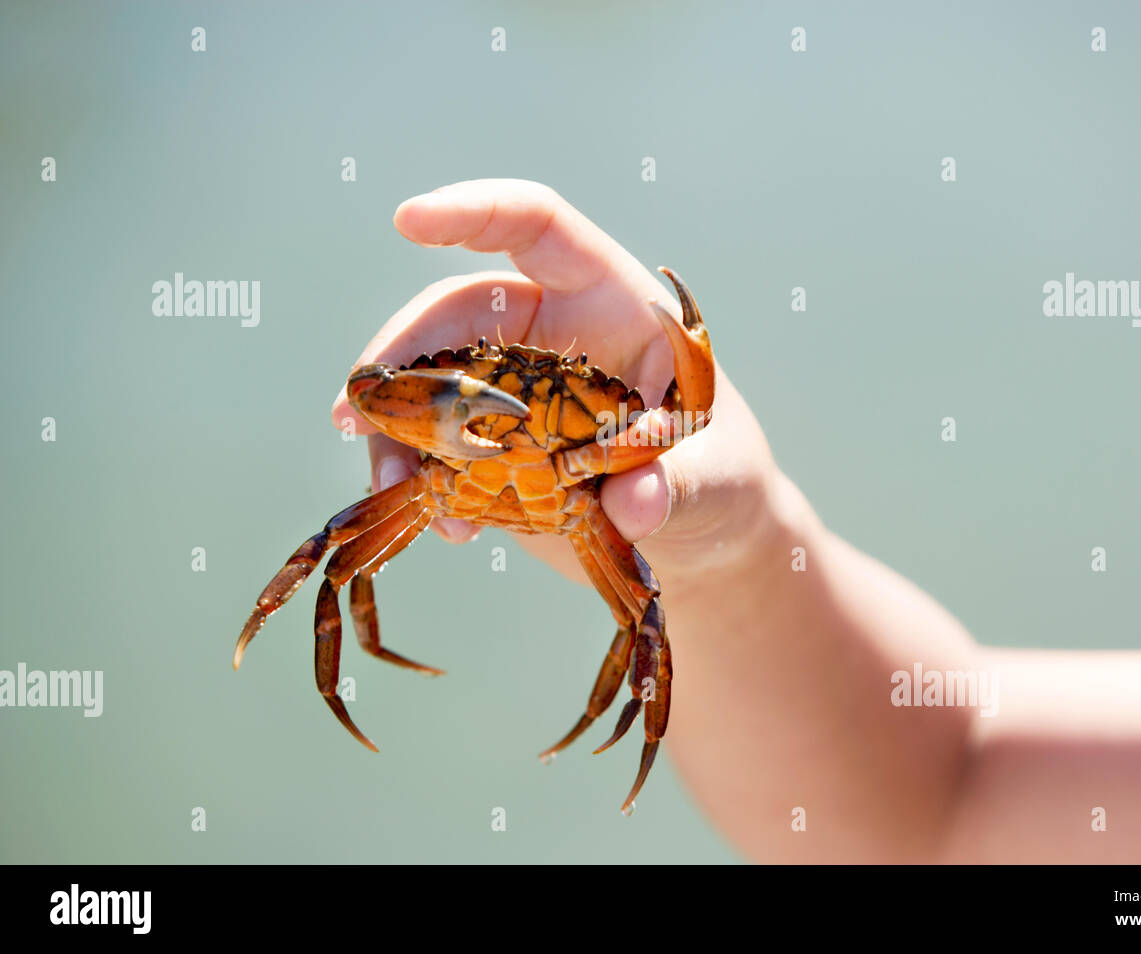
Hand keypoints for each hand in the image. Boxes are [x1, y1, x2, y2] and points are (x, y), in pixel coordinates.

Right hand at [330, 179, 778, 588]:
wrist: (702, 540)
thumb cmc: (723, 482)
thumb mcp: (716, 481)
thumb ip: (676, 486)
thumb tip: (634, 502)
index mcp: (614, 302)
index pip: (540, 227)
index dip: (476, 213)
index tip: (407, 220)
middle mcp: (555, 333)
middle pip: (458, 312)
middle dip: (399, 355)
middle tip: (355, 413)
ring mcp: (518, 390)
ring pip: (431, 382)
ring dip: (396, 429)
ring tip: (394, 485)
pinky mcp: (496, 446)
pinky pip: (437, 446)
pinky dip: (422, 479)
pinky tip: (445, 526)